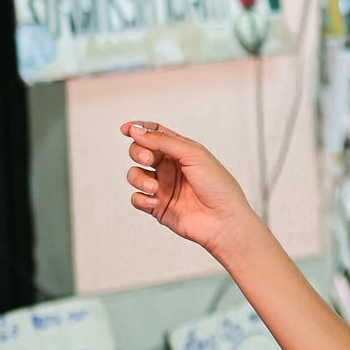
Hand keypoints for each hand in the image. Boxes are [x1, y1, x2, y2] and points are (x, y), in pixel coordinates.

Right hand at [120, 122, 254, 259]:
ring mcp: (163, 187)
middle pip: (140, 151)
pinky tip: (155, 200)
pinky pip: (137, 198)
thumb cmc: (218, 186)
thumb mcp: (193, 154)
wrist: (224, 220)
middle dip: (138, 152)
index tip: (125, 129)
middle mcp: (170, 167)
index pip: (155, 133)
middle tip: (148, 160)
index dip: (139, 128)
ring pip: (135, 174)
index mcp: (181, 150)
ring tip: (154, 187)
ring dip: (138, 178)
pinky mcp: (158, 206)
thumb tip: (136, 130)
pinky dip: (141, 198)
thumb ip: (162, 141)